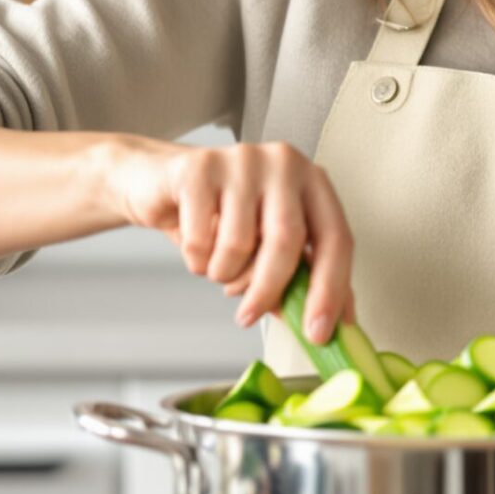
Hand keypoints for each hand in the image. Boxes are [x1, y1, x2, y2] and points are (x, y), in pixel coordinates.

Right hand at [98, 137, 352, 342]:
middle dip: (267, 290)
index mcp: (312, 181)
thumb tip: (325, 326)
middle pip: (287, 241)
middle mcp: (284, 163)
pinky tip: (195, 246)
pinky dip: (196, 260)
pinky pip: (201, 239)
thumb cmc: (221, 215)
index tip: (318, 332)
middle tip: (249, 316)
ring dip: (223, 273)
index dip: (331, 290)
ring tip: (216, 264)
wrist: (158, 182)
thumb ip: (300, 279)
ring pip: (239, 244)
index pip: (337, 238)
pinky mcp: (199, 168)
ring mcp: (242, 160)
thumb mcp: (266, 246)